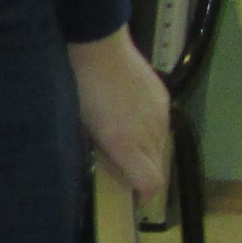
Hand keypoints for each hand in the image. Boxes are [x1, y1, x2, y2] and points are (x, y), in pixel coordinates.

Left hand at [70, 26, 170, 205]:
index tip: (130, 199)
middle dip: (142, 174)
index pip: (150, 184)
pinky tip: (130, 115)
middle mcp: (150, 134)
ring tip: (123, 139)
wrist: (97, 44)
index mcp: (126, 145)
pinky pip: (160, 124)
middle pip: (157, 168)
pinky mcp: (163, 98)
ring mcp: (159, 115)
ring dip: (145, 150)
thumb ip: (97, 150)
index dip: (142, 196)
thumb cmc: (78, 88)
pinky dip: (148, 128)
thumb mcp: (80, 125)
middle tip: (121, 169)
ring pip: (159, 146)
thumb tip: (106, 164)